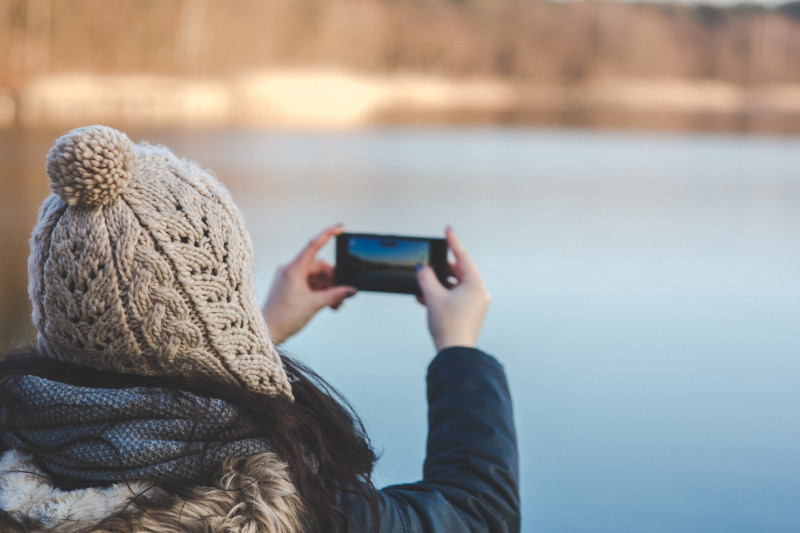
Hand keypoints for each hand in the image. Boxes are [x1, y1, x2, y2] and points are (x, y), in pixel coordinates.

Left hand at [262, 225, 355, 343]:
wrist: (267, 332)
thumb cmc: (285, 318)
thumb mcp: (315, 305)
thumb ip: (335, 295)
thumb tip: (351, 290)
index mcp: (293, 269)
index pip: (314, 245)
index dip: (328, 234)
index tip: (341, 226)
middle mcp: (289, 269)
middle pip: (319, 266)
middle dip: (332, 280)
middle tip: (342, 296)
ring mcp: (288, 277)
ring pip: (315, 276)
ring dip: (327, 288)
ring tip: (334, 305)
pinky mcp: (288, 285)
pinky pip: (308, 282)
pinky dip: (319, 291)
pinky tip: (327, 304)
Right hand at [416, 228, 490, 351]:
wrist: (454, 352)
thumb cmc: (449, 326)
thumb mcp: (432, 296)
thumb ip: (426, 277)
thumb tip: (423, 268)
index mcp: (475, 284)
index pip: (462, 256)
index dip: (453, 242)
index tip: (447, 230)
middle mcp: (479, 292)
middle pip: (458, 272)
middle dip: (441, 270)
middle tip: (428, 267)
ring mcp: (477, 304)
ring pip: (455, 286)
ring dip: (438, 285)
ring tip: (423, 287)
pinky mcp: (471, 314)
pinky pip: (456, 298)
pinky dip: (443, 296)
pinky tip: (426, 299)